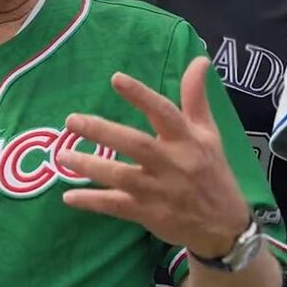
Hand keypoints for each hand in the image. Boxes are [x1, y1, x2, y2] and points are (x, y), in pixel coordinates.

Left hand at [58, 57, 249, 257]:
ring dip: (89, 165)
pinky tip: (68, 197)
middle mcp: (173, 163)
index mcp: (187, 140)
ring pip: (120, 175)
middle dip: (102, 131)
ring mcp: (159, 190)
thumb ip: (196, 98)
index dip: (141, 95)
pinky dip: (91, 201)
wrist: (224, 226)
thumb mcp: (209, 134)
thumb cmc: (212, 173)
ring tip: (61, 155)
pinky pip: (115, 206)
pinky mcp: (148, 213)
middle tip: (71, 120)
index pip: (164, 112)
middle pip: (135, 144)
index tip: (116, 78)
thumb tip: (199, 60)